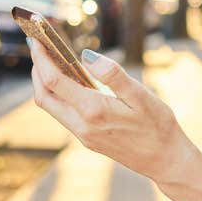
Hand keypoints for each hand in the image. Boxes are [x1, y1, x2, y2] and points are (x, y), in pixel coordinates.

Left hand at [28, 43, 193, 185]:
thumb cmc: (158, 126)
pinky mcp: (88, 139)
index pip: (54, 81)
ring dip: (45, 84)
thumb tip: (86, 56)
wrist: (165, 161)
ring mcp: (84, 135)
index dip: (41, 58)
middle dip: (37, 70)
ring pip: (52, 107)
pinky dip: (59, 95)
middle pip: (44, 97)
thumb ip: (113, 75)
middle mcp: (82, 126)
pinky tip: (70, 81)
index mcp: (93, 111)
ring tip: (51, 60)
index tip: (36, 39)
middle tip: (38, 46)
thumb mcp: (141, 96)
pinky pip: (64, 114)